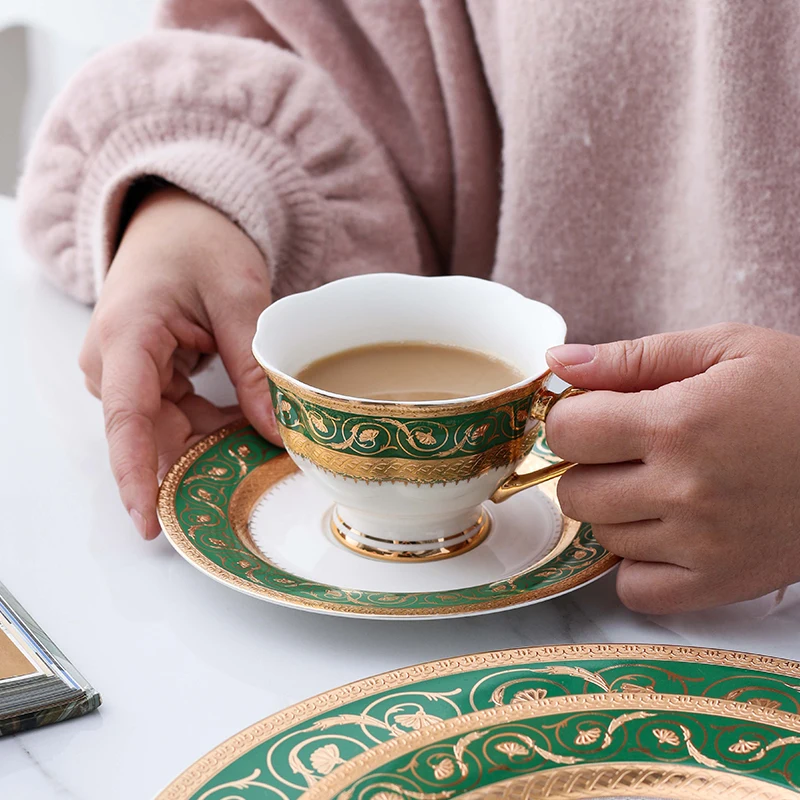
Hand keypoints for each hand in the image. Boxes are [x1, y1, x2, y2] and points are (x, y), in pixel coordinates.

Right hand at [80, 187, 279, 538]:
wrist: (179, 220)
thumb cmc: (200, 243)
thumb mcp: (239, 296)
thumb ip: (253, 366)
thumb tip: (273, 433)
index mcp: (127, 335)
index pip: (127, 420)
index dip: (137, 475)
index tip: (149, 523)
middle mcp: (115, 363)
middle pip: (151, 435)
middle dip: (198, 465)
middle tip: (253, 484)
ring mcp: (127, 373)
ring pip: (166, 432)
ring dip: (212, 446)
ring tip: (262, 452)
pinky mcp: (146, 377)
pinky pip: (177, 418)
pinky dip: (213, 427)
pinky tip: (249, 427)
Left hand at [545, 323, 799, 613]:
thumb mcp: (724, 349)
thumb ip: (632, 357)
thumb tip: (558, 361)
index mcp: (677, 422)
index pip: (567, 430)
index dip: (573, 418)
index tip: (597, 415)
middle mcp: (684, 489)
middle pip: (574, 491)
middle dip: (589, 466)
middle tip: (630, 451)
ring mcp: (702, 544)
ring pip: (602, 537)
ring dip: (617, 511)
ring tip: (661, 486)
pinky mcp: (722, 583)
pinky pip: (635, 590)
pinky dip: (638, 565)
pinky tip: (665, 533)